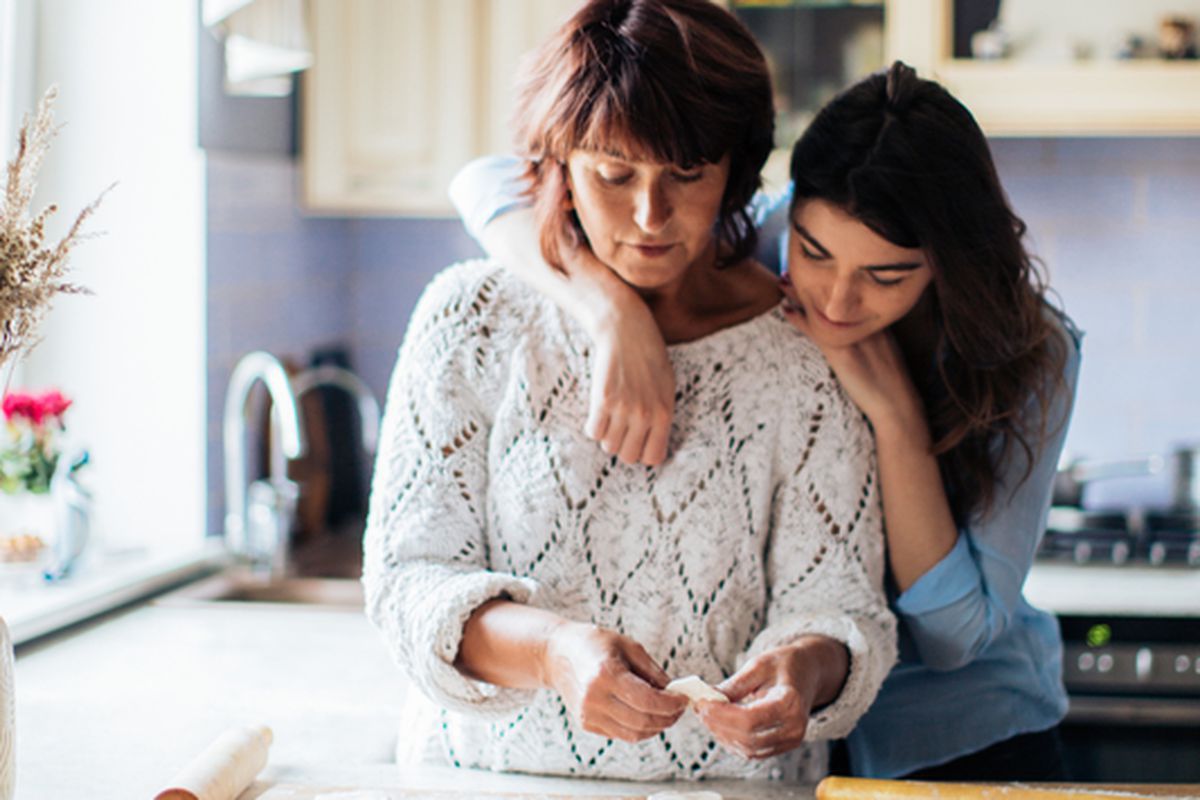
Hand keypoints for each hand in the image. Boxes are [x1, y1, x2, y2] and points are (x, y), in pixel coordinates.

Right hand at [543, 621, 687, 741]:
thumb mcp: (627, 645)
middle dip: (668, 717)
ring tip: (666, 713)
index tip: (683, 698)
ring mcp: (588, 714)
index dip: (671, 703)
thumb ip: (652, 670)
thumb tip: (674, 691)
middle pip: (643, 721)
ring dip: (656, 727)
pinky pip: (621, 734)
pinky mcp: (586, 724)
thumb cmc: (593, 644)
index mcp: (606, 674)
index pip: (648, 700)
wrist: (556, 654)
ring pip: (634, 733)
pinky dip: (639, 728)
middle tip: (679, 708)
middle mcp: (594, 698)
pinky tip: (646, 714)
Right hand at [585, 279, 674, 465]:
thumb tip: (652, 444)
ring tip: (610, 416)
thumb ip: (660, 416)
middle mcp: (646, 415)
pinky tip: (598, 411)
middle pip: (628, 456)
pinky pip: (593, 432)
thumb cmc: (649, 357)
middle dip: (623, 445)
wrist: (627, 330)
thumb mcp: (666, 388)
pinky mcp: (603, 400)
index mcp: (665, 414)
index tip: (637, 442)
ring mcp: (624, 409)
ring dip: (607, 434)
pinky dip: (593, 425)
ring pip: (608, 446)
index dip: (643, 452)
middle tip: (621, 428)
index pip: (653, 458)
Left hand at [696, 638, 846, 759]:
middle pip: (747, 738)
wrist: (808, 672)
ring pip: (748, 749)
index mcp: (791, 703)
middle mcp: (794, 728)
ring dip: (722, 734)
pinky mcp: (782, 746)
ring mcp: (790, 740)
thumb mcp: (758, 665)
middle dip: (718, 725)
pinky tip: (719, 723)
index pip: (750, 719)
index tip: (702, 702)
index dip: (722, 715)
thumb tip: (707, 697)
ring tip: (706, 713)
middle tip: (699, 707)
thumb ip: (733, 685)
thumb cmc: (784, 665)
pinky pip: (752, 751)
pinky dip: (732, 740)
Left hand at [778, 275, 923, 437]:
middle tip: (792, 267)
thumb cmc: (891, 382)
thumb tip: (852, 330)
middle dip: (813, 280)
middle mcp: (865, 323)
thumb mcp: (884, 351)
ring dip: (801, 294)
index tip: (814, 269)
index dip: (830, 281)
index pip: (850, 293)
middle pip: (835, 296)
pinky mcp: (842, 352)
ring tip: (783, 281)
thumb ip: (870, 336)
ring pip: (824, 309)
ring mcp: (853, 336)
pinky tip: (786, 311)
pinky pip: (817, 330)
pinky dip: (800, 319)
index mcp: (876, 320)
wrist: (897, 405)